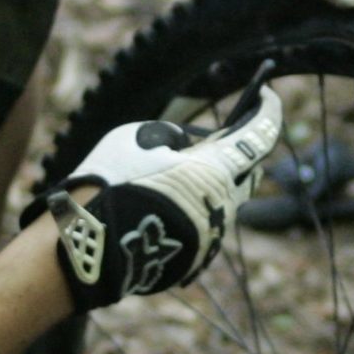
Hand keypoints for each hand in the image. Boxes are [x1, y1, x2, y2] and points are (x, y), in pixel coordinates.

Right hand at [39, 86, 284, 310]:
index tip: (267, 94)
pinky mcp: (195, 259)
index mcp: (217, 170)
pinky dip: (191, 207)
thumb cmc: (111, 182)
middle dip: (238, 151)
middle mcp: (224, 206)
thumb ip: (175, 138)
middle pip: (246, 172)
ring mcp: (212, 237)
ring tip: (179, 169)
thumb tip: (187, 149)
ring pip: (223, 199)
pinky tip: (163, 202)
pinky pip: (202, 223)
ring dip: (209, 181)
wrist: (86, 247)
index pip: (261, 135)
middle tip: (217, 135)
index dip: (268, 110)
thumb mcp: (140, 138)